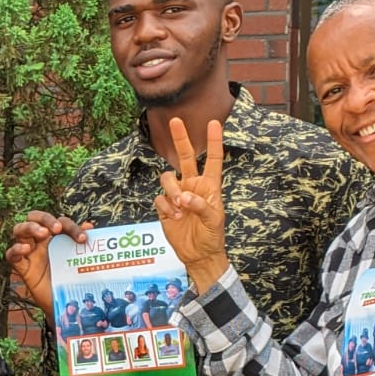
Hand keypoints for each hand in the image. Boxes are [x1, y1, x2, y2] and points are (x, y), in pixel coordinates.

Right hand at [6, 212, 91, 307]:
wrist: (64, 302)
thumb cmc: (70, 278)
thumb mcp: (78, 260)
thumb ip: (80, 243)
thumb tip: (89, 225)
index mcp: (54, 237)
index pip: (59, 222)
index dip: (71, 227)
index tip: (83, 238)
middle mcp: (39, 241)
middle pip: (33, 218)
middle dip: (44, 219)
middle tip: (57, 229)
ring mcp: (29, 253)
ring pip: (19, 230)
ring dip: (30, 227)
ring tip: (42, 233)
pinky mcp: (22, 267)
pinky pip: (11, 254)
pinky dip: (16, 249)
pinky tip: (26, 249)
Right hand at [153, 118, 228, 290]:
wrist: (198, 254)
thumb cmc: (212, 236)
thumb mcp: (214, 220)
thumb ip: (201, 205)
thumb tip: (184, 197)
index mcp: (210, 186)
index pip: (213, 159)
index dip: (213, 141)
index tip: (214, 123)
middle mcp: (192, 186)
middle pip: (184, 157)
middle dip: (180, 139)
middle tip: (176, 121)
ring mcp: (177, 195)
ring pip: (167, 178)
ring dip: (172, 191)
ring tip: (181, 207)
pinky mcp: (165, 207)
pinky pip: (160, 198)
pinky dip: (167, 208)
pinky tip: (175, 218)